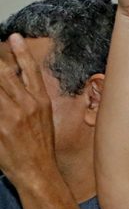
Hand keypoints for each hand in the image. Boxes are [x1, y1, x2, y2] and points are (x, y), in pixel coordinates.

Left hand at [0, 34, 57, 185]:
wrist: (38, 172)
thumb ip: (30, 99)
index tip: (13, 36)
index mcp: (41, 101)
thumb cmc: (39, 147)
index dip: (21, 52)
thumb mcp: (43, 117)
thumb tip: (16, 85)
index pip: (30, 70)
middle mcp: (27, 105)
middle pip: (5, 74)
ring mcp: (11, 116)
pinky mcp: (0, 128)